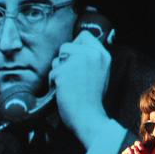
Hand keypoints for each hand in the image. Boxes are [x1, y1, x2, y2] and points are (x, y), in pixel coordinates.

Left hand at [49, 30, 111, 149]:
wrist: (88, 117)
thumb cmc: (92, 99)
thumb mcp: (100, 73)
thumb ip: (91, 59)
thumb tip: (75, 47)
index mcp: (102, 55)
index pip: (84, 36)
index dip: (75, 46)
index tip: (75, 60)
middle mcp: (91, 54)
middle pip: (66, 46)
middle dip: (64, 60)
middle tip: (72, 77)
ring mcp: (77, 62)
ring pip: (57, 59)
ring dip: (58, 72)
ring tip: (70, 86)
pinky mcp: (64, 72)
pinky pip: (52, 73)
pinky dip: (54, 83)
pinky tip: (64, 92)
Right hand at [117, 140, 154, 153]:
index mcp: (141, 152)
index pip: (143, 145)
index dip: (146, 144)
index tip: (147, 148)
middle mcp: (135, 151)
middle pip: (138, 143)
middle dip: (140, 144)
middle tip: (142, 149)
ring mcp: (130, 152)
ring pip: (134, 146)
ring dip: (136, 150)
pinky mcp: (125, 153)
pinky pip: (128, 148)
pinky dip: (131, 151)